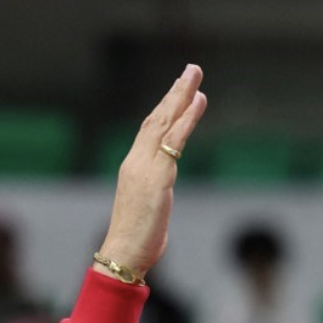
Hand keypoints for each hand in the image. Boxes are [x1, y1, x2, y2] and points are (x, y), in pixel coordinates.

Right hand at [95, 65, 206, 280]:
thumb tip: (163, 187)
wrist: (124, 253)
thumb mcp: (148, 204)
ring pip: (165, 123)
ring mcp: (146, 166)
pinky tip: (198, 102)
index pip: (150, 129)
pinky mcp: (158, 177)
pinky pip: (174, 140)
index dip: (165, 107)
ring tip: (195, 76)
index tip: (179, 89)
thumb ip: (156, 188)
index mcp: (134, 166)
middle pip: (157, 117)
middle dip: (175, 92)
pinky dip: (187, 119)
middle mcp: (137, 160)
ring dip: (181, 96)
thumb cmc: (137, 236)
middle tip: (191, 69)